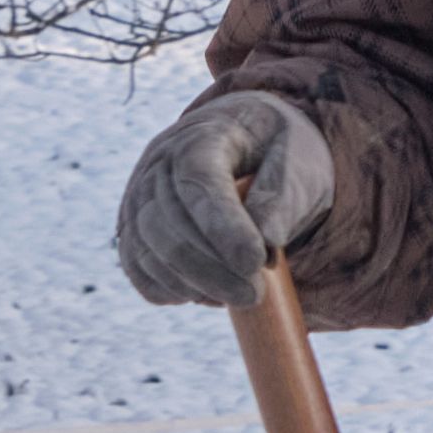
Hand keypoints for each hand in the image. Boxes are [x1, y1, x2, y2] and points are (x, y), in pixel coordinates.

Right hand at [114, 89, 336, 305]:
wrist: (248, 143)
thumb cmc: (276, 153)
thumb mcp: (297, 160)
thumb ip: (283, 196)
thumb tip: (267, 242)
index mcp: (203, 136)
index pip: (197, 182)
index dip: (222, 227)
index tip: (255, 263)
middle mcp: (158, 163)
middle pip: (167, 223)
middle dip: (211, 268)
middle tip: (255, 294)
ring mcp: (139, 196)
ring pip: (148, 250)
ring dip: (193, 284)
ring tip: (241, 297)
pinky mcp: (134, 228)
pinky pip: (138, 268)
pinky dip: (169, 290)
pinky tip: (208, 295)